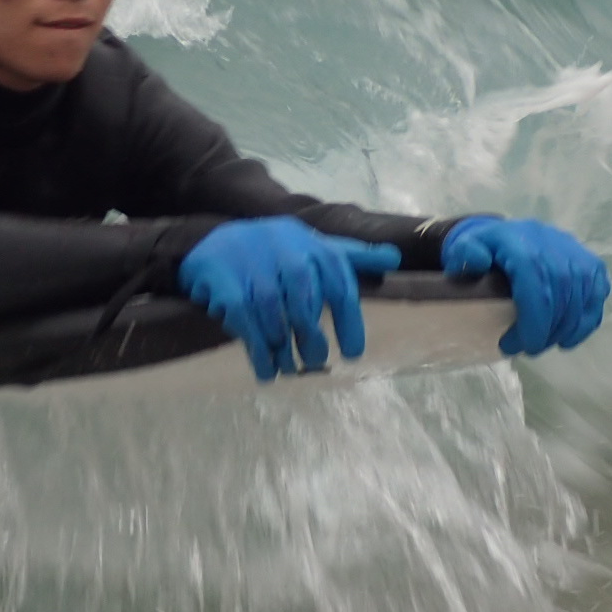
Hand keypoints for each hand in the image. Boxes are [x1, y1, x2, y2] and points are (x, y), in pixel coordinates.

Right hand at [178, 217, 401, 380]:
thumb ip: (352, 256)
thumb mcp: (314, 248)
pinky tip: (265, 369)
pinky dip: (256, 347)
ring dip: (282, 345)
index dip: (348, 319)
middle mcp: (282, 246)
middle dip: (310, 333)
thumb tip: (394, 259)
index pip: (336, 280)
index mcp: (310, 242)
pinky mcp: (223, 279)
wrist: (218, 242)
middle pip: (302, 295)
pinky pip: (242, 317)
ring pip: (271, 309)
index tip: (353, 354)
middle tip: (316, 362)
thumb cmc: (277, 252)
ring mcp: (250, 262)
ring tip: (289, 369)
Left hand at [442, 216, 607, 354]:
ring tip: (546, 344)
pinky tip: (569, 337)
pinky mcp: (591, 263)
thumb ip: (464, 255)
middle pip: (560, 293)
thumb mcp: (463, 249)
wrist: (507, 236)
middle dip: (547, 329)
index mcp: (522, 244)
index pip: (535, 284)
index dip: (531, 321)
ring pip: (582, 295)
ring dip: (567, 328)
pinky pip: (597, 294)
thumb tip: (478, 263)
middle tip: (529, 349)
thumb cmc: (484, 251)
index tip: (514, 345)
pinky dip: (586, 320)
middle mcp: (554, 244)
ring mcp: (576, 252)